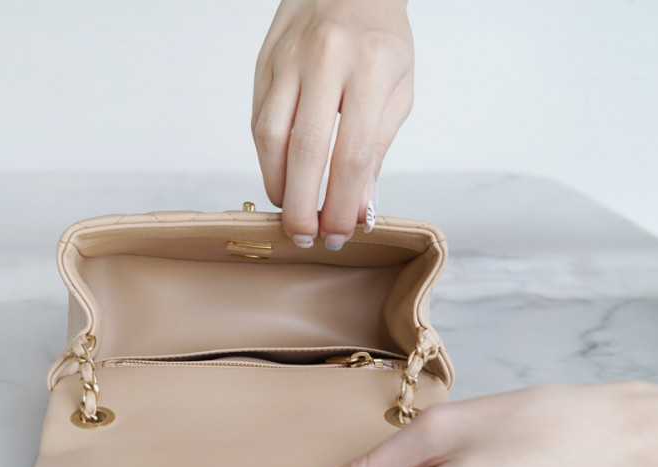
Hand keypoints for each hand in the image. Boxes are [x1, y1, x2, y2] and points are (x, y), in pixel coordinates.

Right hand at [252, 0, 413, 249]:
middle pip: (306, 151)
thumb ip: (377, 149)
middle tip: (305, 237)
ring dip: (278, 185)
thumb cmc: (380, 39)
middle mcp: (326, 60)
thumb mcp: (398, 89)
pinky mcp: (263, 64)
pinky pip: (258, 121)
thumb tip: (358, 209)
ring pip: (270, 137)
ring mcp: (288, 60)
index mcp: (372, 67)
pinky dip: (267, 159)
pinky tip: (281, 177)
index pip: (353, 154)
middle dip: (303, 204)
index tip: (338, 233)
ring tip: (290, 211)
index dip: (342, 203)